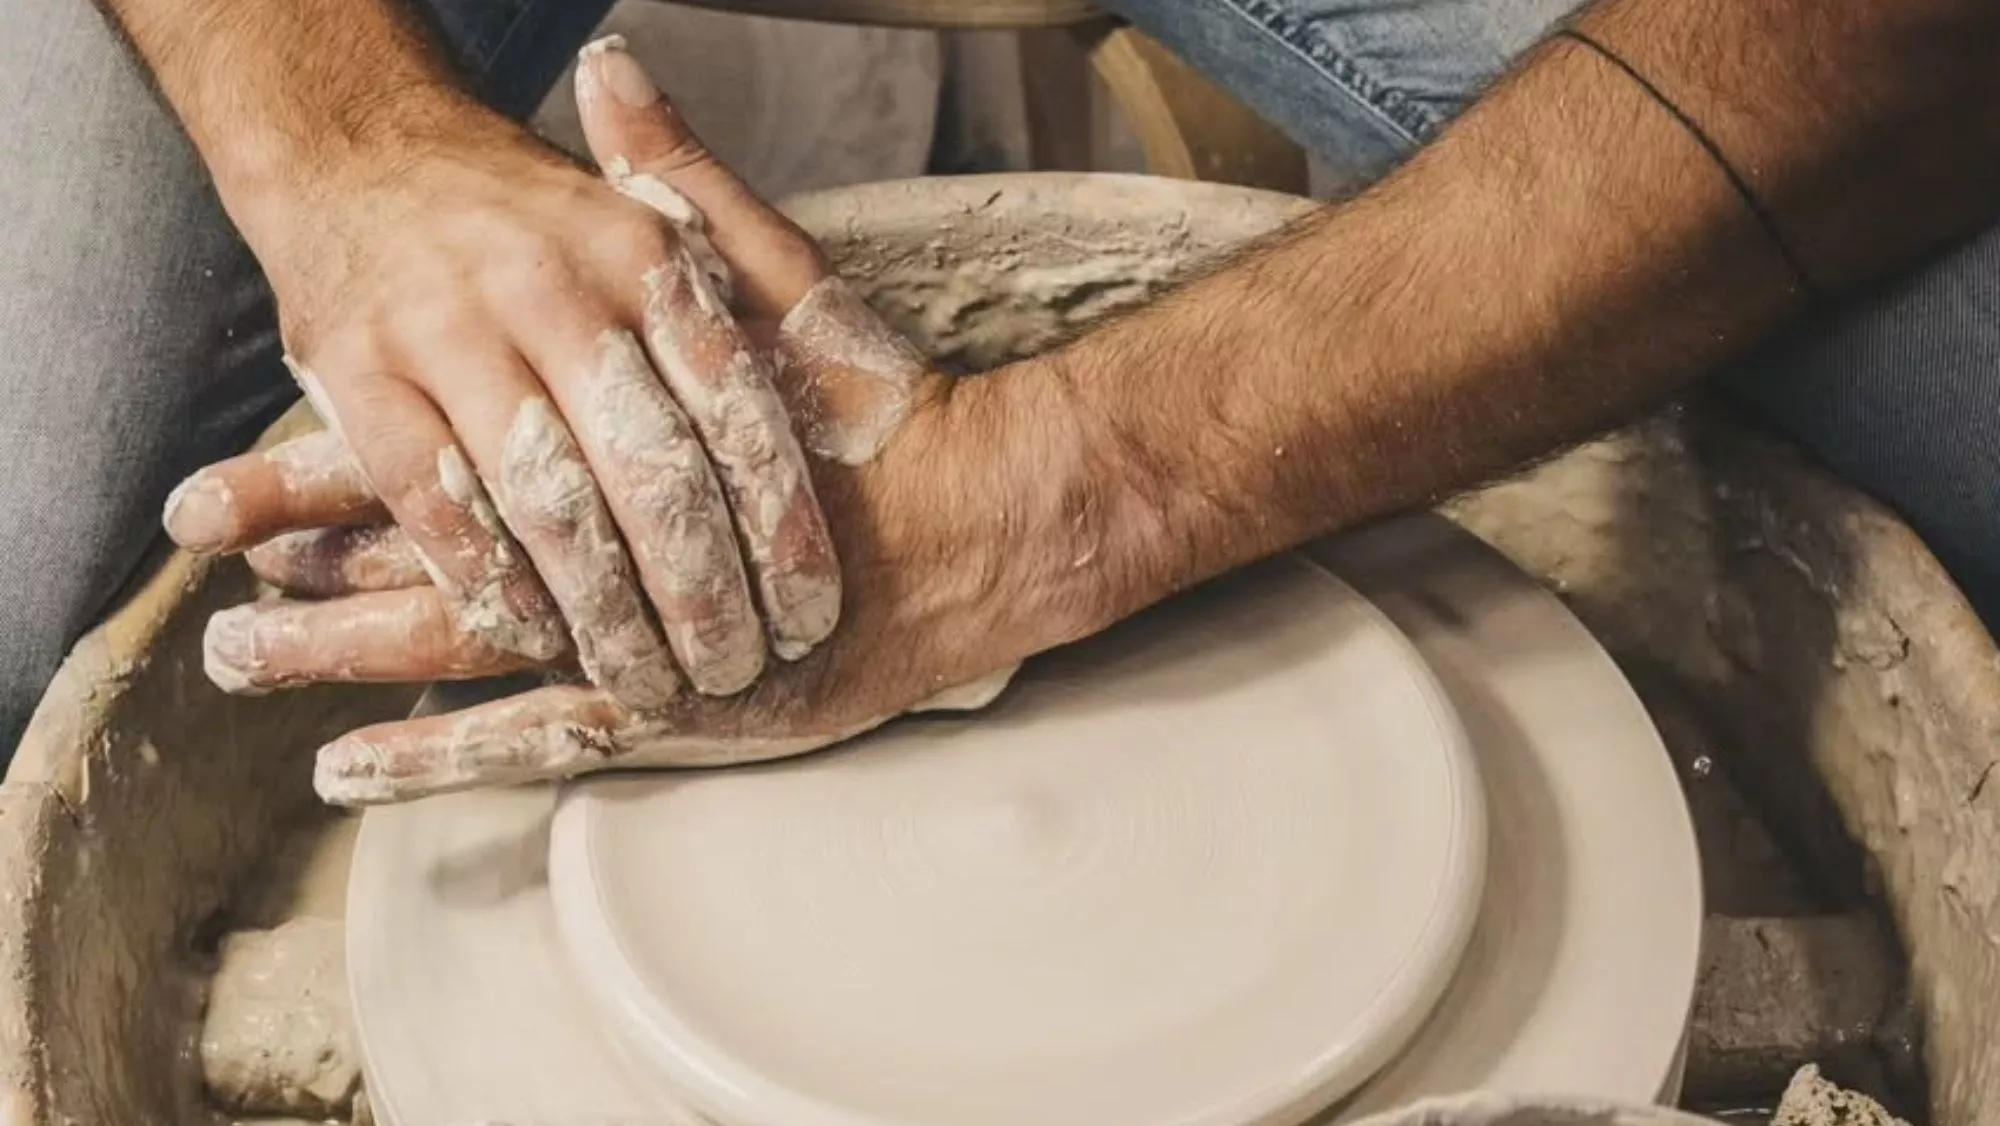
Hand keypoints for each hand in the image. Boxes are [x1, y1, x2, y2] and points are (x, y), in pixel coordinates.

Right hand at [165, 37, 838, 708]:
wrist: (353, 144)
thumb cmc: (529, 212)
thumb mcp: (647, 205)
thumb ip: (742, 252)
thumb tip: (836, 334)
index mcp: (638, 250)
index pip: (733, 405)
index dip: (778, 520)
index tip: (813, 609)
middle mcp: (548, 284)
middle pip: (648, 468)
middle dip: (701, 587)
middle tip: (735, 667)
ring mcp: (445, 328)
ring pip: (548, 500)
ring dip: (605, 610)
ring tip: (651, 680)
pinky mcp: (354, 372)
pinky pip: (435, 504)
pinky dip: (491, 582)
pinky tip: (538, 639)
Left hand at [173, 53, 1116, 805]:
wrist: (986, 524)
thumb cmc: (882, 413)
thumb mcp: (779, 286)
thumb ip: (684, 185)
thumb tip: (613, 61)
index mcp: (613, 433)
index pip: (438, 448)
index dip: (320, 472)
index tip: (217, 498)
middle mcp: (613, 537)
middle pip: (427, 551)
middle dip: (309, 570)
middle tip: (203, 593)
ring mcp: (643, 630)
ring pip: (465, 646)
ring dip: (346, 654)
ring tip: (239, 667)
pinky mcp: (682, 710)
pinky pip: (542, 737)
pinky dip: (444, 753)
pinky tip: (355, 771)